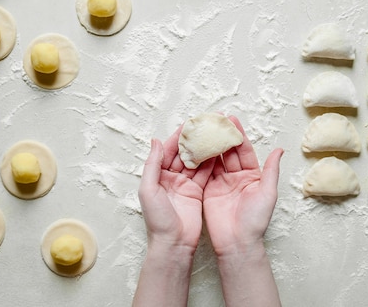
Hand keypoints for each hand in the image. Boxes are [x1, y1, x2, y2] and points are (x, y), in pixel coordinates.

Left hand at [138, 126, 214, 251]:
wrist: (173, 243)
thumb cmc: (158, 220)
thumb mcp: (149, 189)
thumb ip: (153, 164)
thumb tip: (155, 140)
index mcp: (157, 175)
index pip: (168, 150)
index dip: (178, 136)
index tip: (190, 124)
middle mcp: (170, 178)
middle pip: (183, 154)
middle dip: (193, 140)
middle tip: (205, 126)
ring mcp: (184, 185)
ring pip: (195, 162)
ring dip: (203, 149)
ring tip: (214, 136)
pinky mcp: (196, 192)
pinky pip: (204, 174)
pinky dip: (210, 164)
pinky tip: (218, 153)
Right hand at [203, 116, 283, 255]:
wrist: (237, 243)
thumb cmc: (255, 221)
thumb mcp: (267, 193)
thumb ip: (271, 170)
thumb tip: (280, 150)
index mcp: (252, 175)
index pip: (243, 150)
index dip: (237, 135)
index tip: (231, 119)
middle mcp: (236, 177)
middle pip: (227, 152)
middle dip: (221, 135)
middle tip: (213, 119)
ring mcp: (221, 183)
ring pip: (214, 159)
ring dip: (209, 144)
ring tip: (202, 129)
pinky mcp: (208, 190)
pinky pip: (203, 171)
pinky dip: (199, 160)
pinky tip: (194, 147)